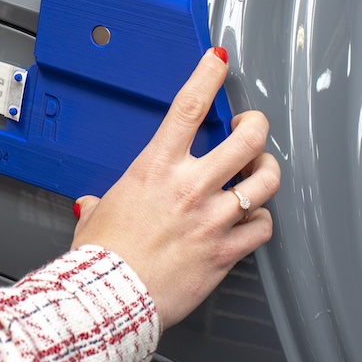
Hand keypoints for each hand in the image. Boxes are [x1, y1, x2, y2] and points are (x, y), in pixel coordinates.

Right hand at [72, 49, 278, 327]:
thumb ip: (101, 204)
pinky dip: (261, 221)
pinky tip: (252, 221)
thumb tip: (94, 206)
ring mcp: (212, 219)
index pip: (188, 107)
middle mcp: (189, 187)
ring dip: (267, 172)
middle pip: (246, 139)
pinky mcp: (224, 252)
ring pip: (264, 181)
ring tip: (260, 171)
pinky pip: (262, 227)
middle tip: (251, 126)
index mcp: (155, 168)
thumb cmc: (99, 259)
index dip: (207, 77)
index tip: (217, 61)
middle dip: (255, 125)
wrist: (110, 300)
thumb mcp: (95, 217)